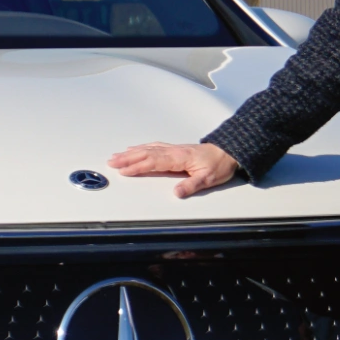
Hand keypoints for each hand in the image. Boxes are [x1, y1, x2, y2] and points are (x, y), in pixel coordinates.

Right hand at [108, 141, 237, 197]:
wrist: (228, 152)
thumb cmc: (218, 165)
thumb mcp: (208, 179)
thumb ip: (191, 186)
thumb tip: (177, 193)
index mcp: (179, 158)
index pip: (153, 162)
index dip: (138, 166)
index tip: (124, 170)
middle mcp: (173, 151)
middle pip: (146, 153)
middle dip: (127, 158)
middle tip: (111, 162)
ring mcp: (173, 149)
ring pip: (147, 149)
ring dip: (131, 153)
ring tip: (116, 156)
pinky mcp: (174, 149)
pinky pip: (153, 146)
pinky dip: (141, 148)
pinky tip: (134, 149)